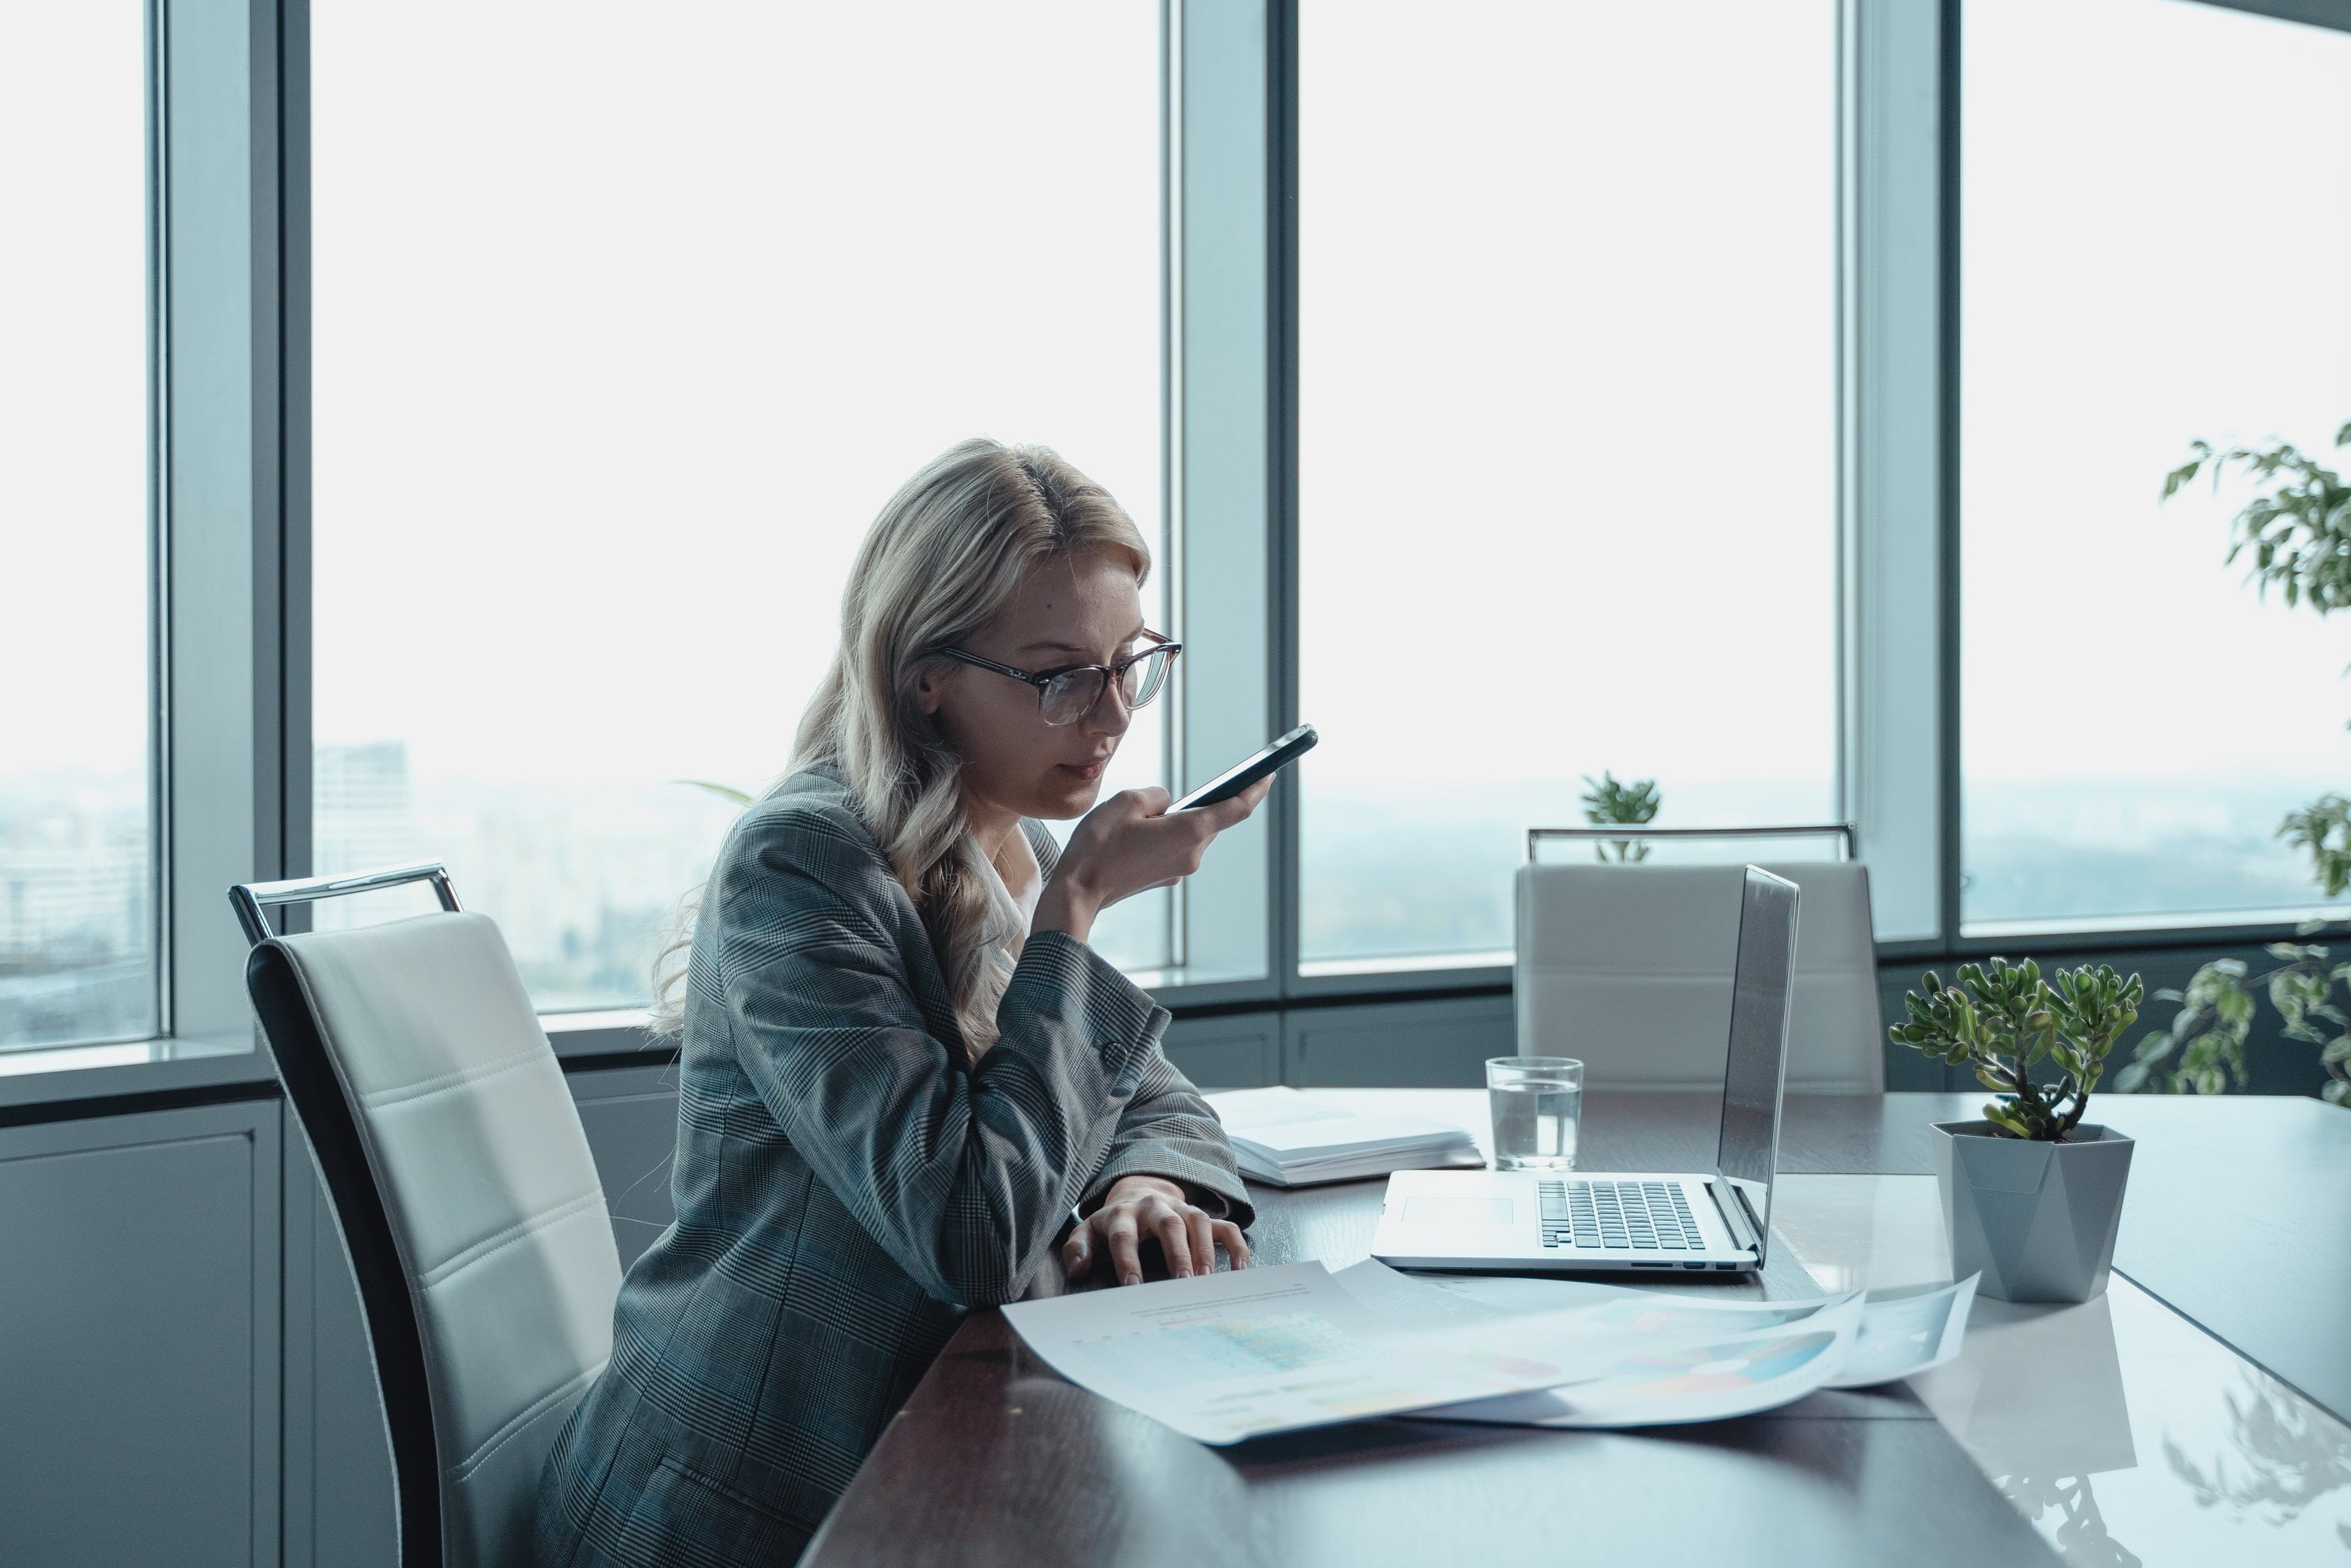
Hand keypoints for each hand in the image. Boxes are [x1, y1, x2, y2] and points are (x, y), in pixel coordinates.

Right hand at [1034, 778, 1270, 942]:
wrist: (1078, 892)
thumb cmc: (1099, 845)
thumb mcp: (1127, 800)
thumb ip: (1156, 795)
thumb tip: (1166, 804)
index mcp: (1190, 831)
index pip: (1237, 808)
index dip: (1256, 788)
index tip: (1269, 774)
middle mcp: (1193, 854)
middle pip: (1209, 820)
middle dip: (1202, 802)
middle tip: (1192, 786)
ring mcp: (1179, 870)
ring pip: (1189, 834)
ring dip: (1176, 820)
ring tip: (1141, 815)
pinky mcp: (1164, 878)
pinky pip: (1173, 848)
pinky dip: (1164, 835)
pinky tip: (1135, 833)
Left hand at [1061, 1175, 1251, 1285]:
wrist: (1138, 1193)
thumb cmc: (1112, 1224)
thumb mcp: (1088, 1232)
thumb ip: (1078, 1249)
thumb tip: (1078, 1270)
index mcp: (1123, 1213)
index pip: (1124, 1236)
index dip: (1127, 1260)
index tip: (1133, 1287)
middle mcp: (1155, 1207)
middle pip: (1168, 1224)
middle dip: (1176, 1253)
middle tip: (1182, 1283)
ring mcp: (1181, 1209)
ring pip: (1198, 1221)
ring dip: (1204, 1249)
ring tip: (1208, 1280)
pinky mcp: (1201, 1215)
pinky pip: (1224, 1226)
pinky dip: (1235, 1246)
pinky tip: (1241, 1271)